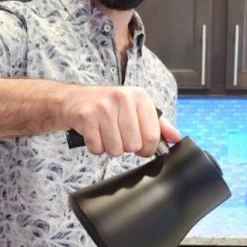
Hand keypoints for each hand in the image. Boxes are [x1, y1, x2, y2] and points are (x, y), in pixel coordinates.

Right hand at [62, 85, 179, 157]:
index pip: (152, 136)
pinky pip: (98, 148)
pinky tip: (93, 134)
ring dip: (109, 147)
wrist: (70, 100)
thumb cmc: (105, 106)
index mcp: (139, 97)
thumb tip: (176, 137)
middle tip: (116, 134)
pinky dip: (95, 147)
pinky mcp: (87, 117)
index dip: (146, 148)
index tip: (139, 145)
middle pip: (133, 145)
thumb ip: (158, 123)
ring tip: (104, 133)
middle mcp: (123, 99)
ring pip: (116, 149)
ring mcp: (104, 107)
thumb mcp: (135, 109)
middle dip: (125, 147)